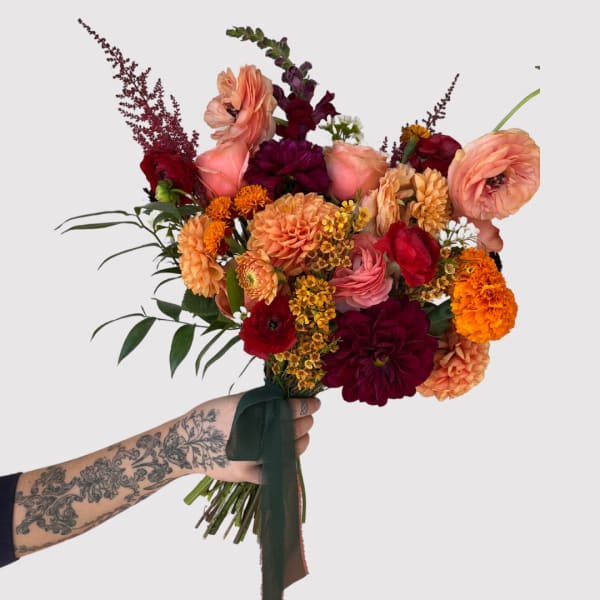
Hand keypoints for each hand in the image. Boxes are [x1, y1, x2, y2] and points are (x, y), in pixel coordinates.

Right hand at [197, 392, 320, 483]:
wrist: (185, 442)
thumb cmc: (210, 416)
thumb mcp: (235, 401)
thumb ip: (262, 401)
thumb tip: (289, 399)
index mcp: (251, 412)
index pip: (291, 408)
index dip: (308, 405)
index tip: (315, 403)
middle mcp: (253, 434)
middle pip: (293, 429)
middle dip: (306, 422)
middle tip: (309, 418)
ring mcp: (250, 456)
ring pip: (289, 451)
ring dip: (301, 442)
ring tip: (302, 436)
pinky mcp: (245, 474)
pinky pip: (274, 472)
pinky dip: (285, 464)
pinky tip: (289, 455)